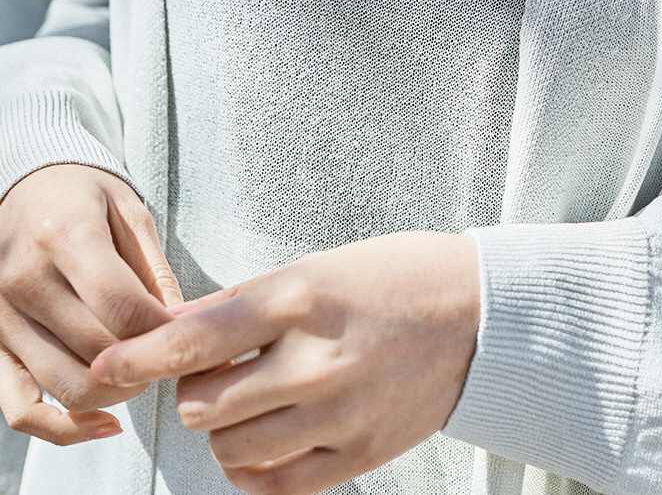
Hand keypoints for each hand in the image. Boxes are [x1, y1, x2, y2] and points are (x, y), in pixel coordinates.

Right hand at [0, 165, 183, 445]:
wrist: (26, 186)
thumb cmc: (82, 195)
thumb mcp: (128, 208)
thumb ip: (154, 266)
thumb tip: (182, 323)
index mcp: (64, 236)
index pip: (121, 306)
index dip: (162, 329)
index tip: (184, 328)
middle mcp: (25, 279)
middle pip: (98, 350)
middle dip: (147, 360)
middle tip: (171, 351)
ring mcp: (2, 318)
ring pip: (67, 386)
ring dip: (117, 392)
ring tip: (143, 374)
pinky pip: (20, 409)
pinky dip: (63, 428)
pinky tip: (103, 421)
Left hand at [86, 230, 480, 493]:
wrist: (479, 316)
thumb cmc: (394, 279)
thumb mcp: (318, 265)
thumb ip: (245, 304)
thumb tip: (174, 333)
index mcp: (303, 296)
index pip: (197, 338)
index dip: (140, 358)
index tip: (105, 370)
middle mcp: (316, 359)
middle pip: (204, 406)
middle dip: (196, 392)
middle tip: (219, 372)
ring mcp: (338, 413)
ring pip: (231, 449)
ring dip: (227, 427)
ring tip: (255, 398)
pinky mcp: (358, 455)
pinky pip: (273, 483)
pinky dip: (255, 464)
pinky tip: (270, 434)